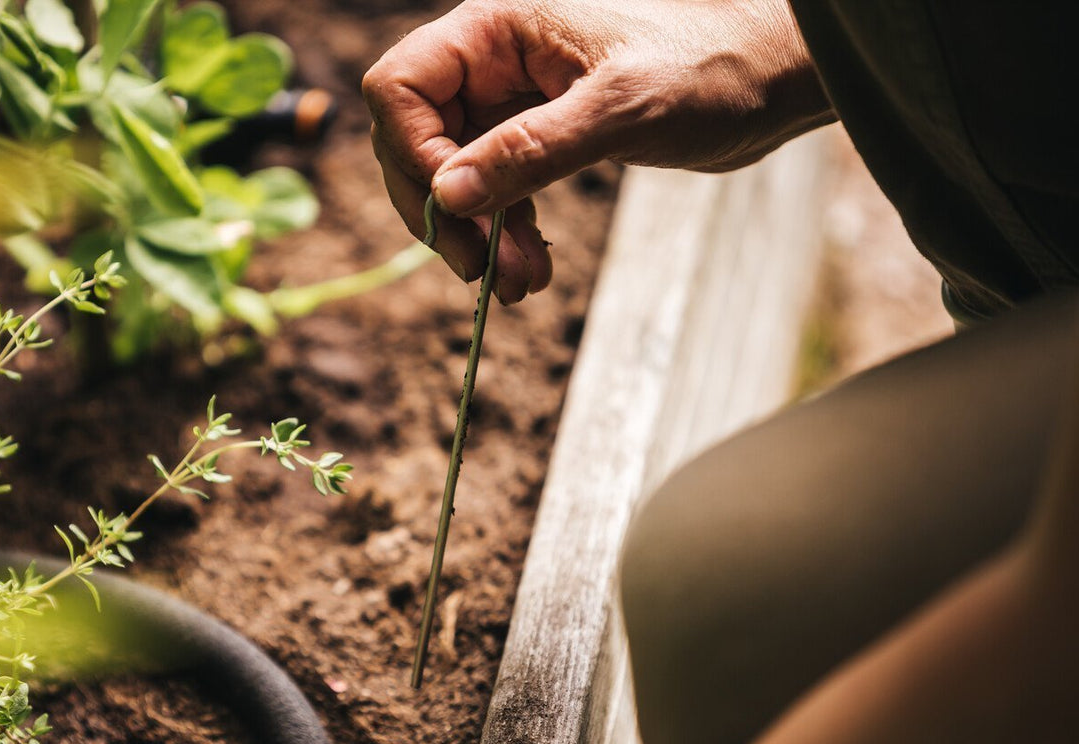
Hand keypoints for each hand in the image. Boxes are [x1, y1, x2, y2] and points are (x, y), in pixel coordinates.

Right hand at [363, 0, 831, 300]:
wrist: (774, 77)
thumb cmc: (711, 66)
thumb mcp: (621, 110)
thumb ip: (530, 150)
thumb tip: (448, 195)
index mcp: (498, 28)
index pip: (401, 87)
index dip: (413, 153)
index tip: (456, 209)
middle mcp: (494, 59)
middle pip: (416, 139)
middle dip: (444, 211)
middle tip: (481, 271)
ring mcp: (513, 100)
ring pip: (454, 175)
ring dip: (476, 236)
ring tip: (519, 284)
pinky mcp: (540, 136)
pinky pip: (494, 190)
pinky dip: (505, 234)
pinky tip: (532, 270)